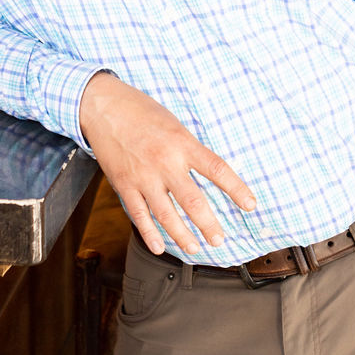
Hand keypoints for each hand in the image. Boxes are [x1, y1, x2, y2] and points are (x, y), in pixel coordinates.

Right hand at [79, 72, 256, 255]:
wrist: (104, 106)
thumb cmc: (141, 111)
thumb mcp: (174, 123)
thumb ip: (188, 149)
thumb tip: (206, 171)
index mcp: (182, 143)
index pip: (216, 169)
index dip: (236, 189)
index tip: (251, 205)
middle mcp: (165, 161)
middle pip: (193, 200)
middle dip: (208, 224)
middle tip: (219, 239)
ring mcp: (144, 176)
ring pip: (166, 214)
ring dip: (182, 235)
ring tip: (194, 248)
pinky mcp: (125, 184)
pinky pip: (139, 215)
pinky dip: (149, 234)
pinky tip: (159, 246)